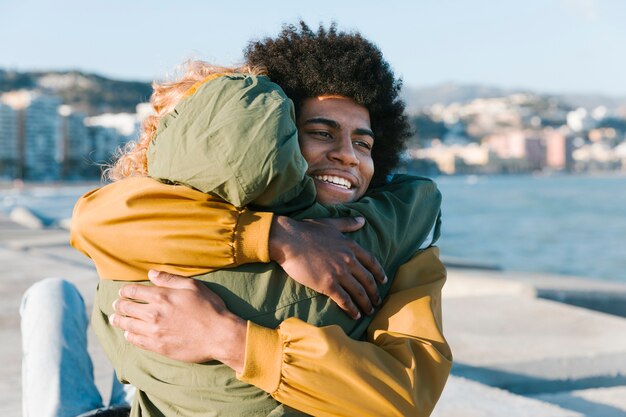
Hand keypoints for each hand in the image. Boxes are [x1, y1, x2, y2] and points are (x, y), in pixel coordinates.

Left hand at [109, 270, 246, 372]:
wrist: (219, 335)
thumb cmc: (209, 307)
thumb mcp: (192, 286)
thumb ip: (169, 279)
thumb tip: (150, 274)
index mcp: (161, 296)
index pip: (133, 291)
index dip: (125, 291)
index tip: (122, 292)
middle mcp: (153, 314)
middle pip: (127, 308)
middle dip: (119, 305)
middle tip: (116, 304)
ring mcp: (154, 332)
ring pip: (128, 325)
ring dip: (119, 320)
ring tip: (115, 318)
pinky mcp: (158, 347)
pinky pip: (136, 341)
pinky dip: (129, 336)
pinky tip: (128, 334)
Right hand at [269, 216, 386, 319]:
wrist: (289, 240)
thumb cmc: (306, 230)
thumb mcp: (331, 223)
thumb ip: (348, 223)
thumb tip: (362, 220)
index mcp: (350, 246)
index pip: (371, 261)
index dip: (379, 273)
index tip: (383, 281)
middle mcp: (348, 260)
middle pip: (367, 280)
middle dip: (374, 292)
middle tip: (378, 301)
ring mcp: (339, 273)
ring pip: (358, 292)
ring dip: (366, 303)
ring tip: (369, 311)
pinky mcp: (328, 285)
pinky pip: (344, 300)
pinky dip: (352, 309)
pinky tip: (355, 315)